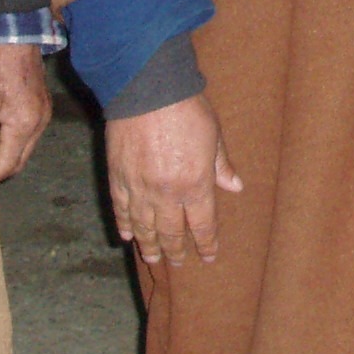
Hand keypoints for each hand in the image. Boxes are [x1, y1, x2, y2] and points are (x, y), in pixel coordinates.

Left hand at [0, 43, 53, 182]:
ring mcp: (44, 114)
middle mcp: (39, 123)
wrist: (16, 33)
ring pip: (25, 150)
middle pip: (19, 162)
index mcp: (24, 123)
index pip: (7, 165)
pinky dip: (14, 141)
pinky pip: (29, 135)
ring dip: (6, 156)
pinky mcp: (43, 106)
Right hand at [105, 94, 241, 265]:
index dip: (206, 244)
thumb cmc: (187, 109)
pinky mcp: (118, 178)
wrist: (148, 90)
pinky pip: (121, 209)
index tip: (208, 257)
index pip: (202, 225)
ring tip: (153, 258)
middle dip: (176, 251)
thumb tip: (235, 187)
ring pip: (144, 227)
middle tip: (179, 262)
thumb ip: (221, 166)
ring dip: (149, 245)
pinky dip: (125, 224)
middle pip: (171, 232)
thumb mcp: (214, 136)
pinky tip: (127, 236)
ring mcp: (139, 188)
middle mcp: (167, 194)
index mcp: (195, 185)